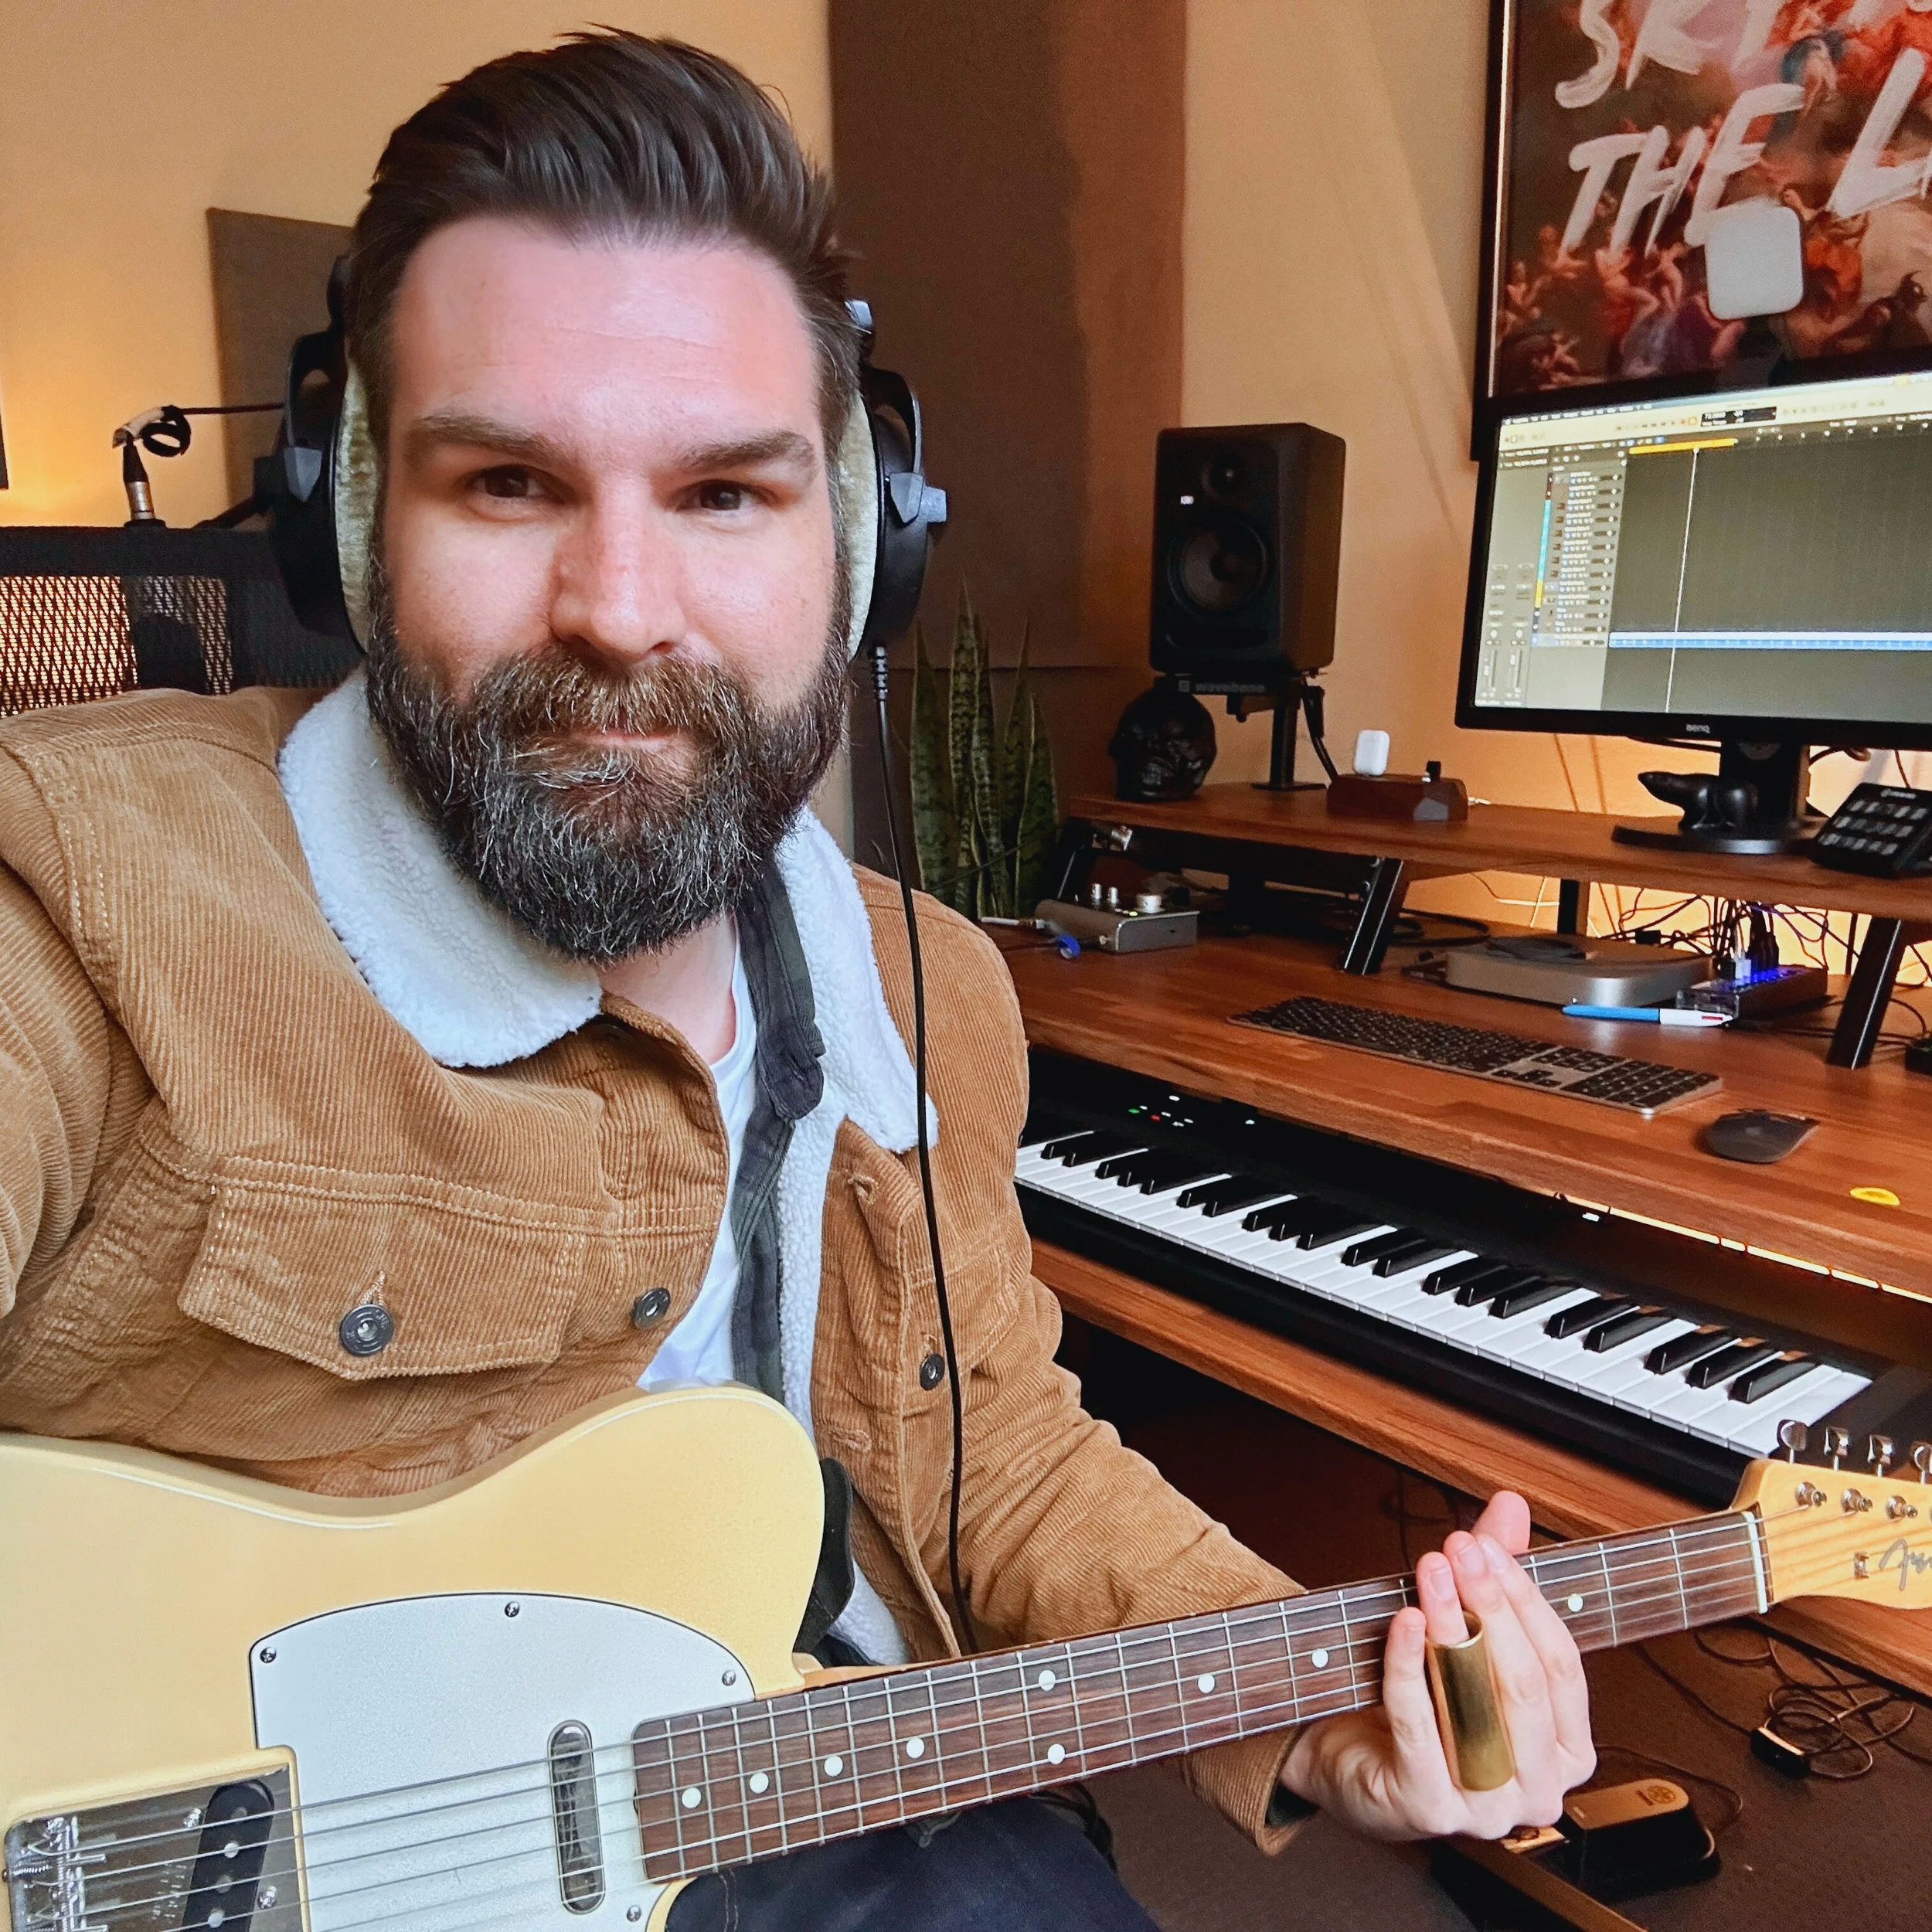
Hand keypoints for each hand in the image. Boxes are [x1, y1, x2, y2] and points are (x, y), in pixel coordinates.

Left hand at [1279, 1492, 1594, 1840]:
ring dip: (1451, 1627)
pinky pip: (1420, 1729)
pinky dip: (1410, 1668)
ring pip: (1477, 1705)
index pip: (1563, 1669)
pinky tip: (1405, 1621)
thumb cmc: (1425, 1706)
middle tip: (1457, 1549)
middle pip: (1523, 1685)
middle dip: (1490, 1606)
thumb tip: (1511, 1505)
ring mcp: (1487, 1810)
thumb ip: (1496, 1577)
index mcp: (1567, 1753)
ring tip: (1431, 1572)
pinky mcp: (1428, 1810)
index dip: (1526, 1601)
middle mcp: (1539, 1791)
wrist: (1354, 1763)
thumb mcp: (1467, 1637)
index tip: (1487, 1547)